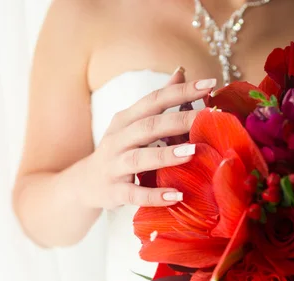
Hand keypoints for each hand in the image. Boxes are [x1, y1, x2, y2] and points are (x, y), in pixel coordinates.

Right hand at [78, 69, 216, 208]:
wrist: (83, 183)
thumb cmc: (117, 150)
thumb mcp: (132, 123)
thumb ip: (157, 101)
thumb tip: (181, 72)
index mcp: (126, 119)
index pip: (154, 100)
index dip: (181, 91)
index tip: (210, 84)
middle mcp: (118, 139)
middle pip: (149, 126)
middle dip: (179, 120)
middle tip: (209, 118)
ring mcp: (114, 166)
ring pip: (139, 158)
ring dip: (165, 155)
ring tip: (192, 152)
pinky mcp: (114, 192)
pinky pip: (134, 194)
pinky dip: (154, 195)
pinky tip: (176, 196)